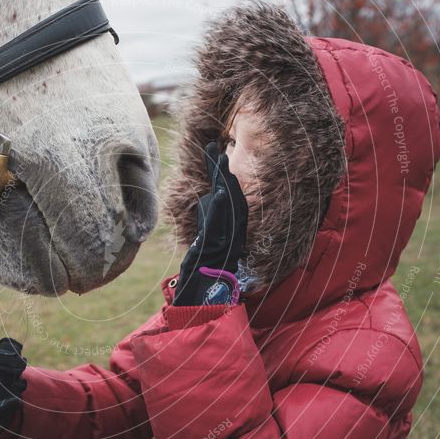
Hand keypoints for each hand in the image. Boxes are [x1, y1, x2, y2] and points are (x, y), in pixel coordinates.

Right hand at [0, 337, 27, 431]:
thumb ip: (8, 347)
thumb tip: (17, 348)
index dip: (15, 360)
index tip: (23, 363)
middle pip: (2, 376)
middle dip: (15, 377)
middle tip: (19, 380)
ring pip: (2, 392)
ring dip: (15, 391)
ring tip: (17, 388)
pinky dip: (9, 406)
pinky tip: (17, 401)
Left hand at [173, 142, 247, 305]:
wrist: (204, 290)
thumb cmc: (203, 265)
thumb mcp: (207, 234)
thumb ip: (211, 215)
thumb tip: (211, 196)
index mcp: (234, 227)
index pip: (232, 196)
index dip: (225, 175)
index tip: (218, 155)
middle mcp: (236, 230)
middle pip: (232, 193)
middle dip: (223, 170)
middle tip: (214, 148)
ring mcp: (230, 235)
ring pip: (229, 201)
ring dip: (222, 178)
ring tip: (216, 157)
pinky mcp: (220, 241)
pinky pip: (222, 217)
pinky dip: (220, 202)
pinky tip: (218, 186)